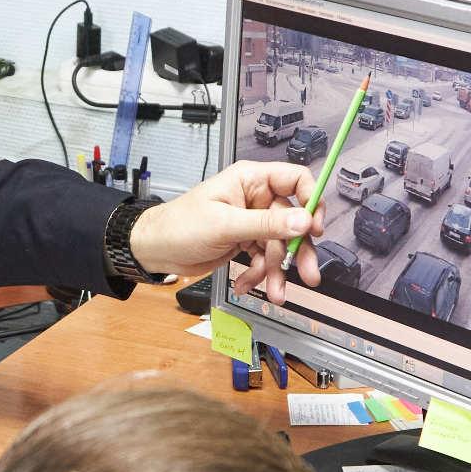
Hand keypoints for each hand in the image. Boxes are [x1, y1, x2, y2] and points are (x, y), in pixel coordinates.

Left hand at [128, 160, 325, 304]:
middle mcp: (255, 198)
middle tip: (308, 274)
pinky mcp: (245, 241)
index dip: (311, 201)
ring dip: (277, 271)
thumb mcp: (225, 224)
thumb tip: (302, 221)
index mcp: (251, 180)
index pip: (296, 180)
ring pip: (279, 246)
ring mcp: (251, 221)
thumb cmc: (180, 225)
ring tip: (274, 292)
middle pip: (293, 222)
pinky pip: (264, 258)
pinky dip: (258, 274)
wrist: (155, 250)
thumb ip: (266, 224)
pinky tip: (245, 283)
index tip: (315, 228)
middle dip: (298, 251)